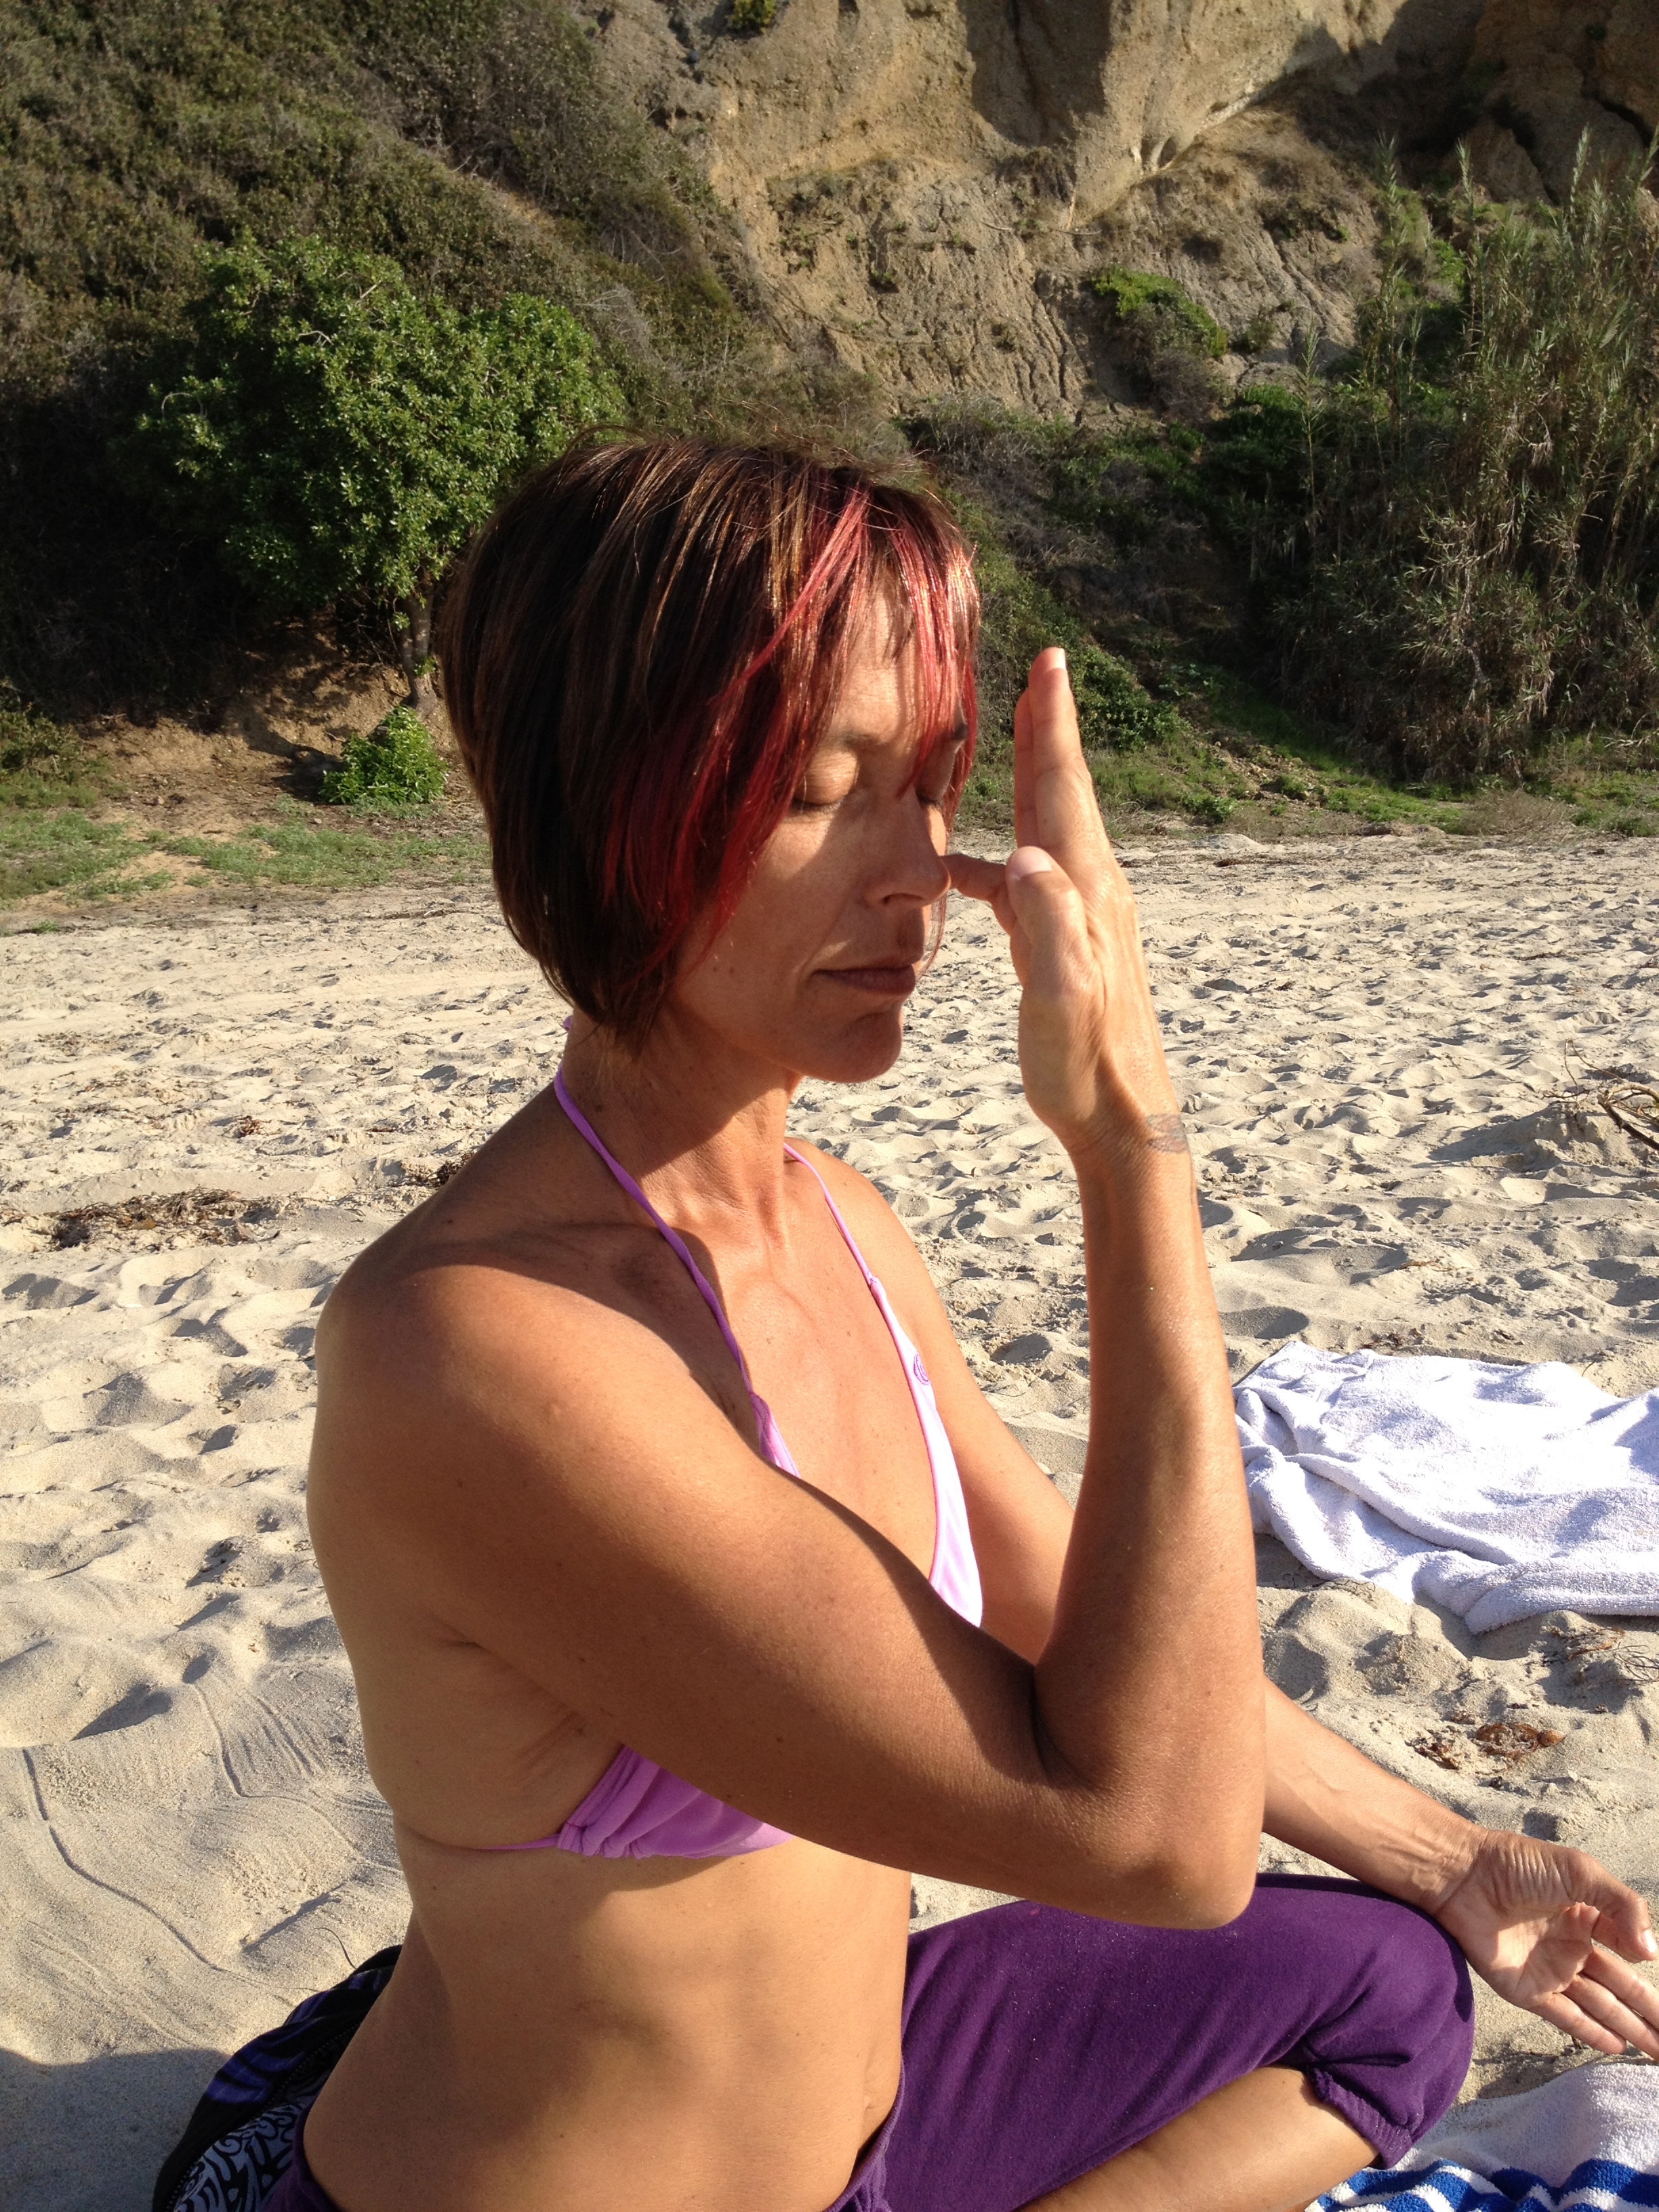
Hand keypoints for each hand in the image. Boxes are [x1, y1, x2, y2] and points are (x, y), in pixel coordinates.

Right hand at [946, 649, 1178, 1160]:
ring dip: (1034, 778)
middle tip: (1045, 667)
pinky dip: (1002, 857)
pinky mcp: (1065, 946)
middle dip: (1050, 728)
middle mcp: (1090, 892)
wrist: (1122, 1117)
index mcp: (1084, 892)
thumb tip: (1023, 858)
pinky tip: (967, 866)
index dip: (1053, 725)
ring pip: (1049, 829)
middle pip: (1062, 792)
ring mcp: (1081, 918)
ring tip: (1019, 733)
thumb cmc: (1084, 1065)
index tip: (1051, 663)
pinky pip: (1029, 883)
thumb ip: (1046, 926)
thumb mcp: (1060, 997)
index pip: (1062, 790)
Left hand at [1433, 1827, 1658, 2055]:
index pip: (1630, 1950)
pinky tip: (1617, 2047)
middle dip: (1650, 2011)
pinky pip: (1566, 2016)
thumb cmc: (1520, 1865)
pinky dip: (1591, 2033)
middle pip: (1621, 1986)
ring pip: (1600, 2006)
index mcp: (1588, 1916)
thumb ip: (1623, 1906)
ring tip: (1658, 2051)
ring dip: (1630, 2028)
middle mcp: (1573, 1946)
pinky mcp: (1527, 1990)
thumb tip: (1651, 1953)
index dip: (1649, 1965)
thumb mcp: (1581, 1873)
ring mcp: (1551, 1970)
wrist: (1464, 1878)